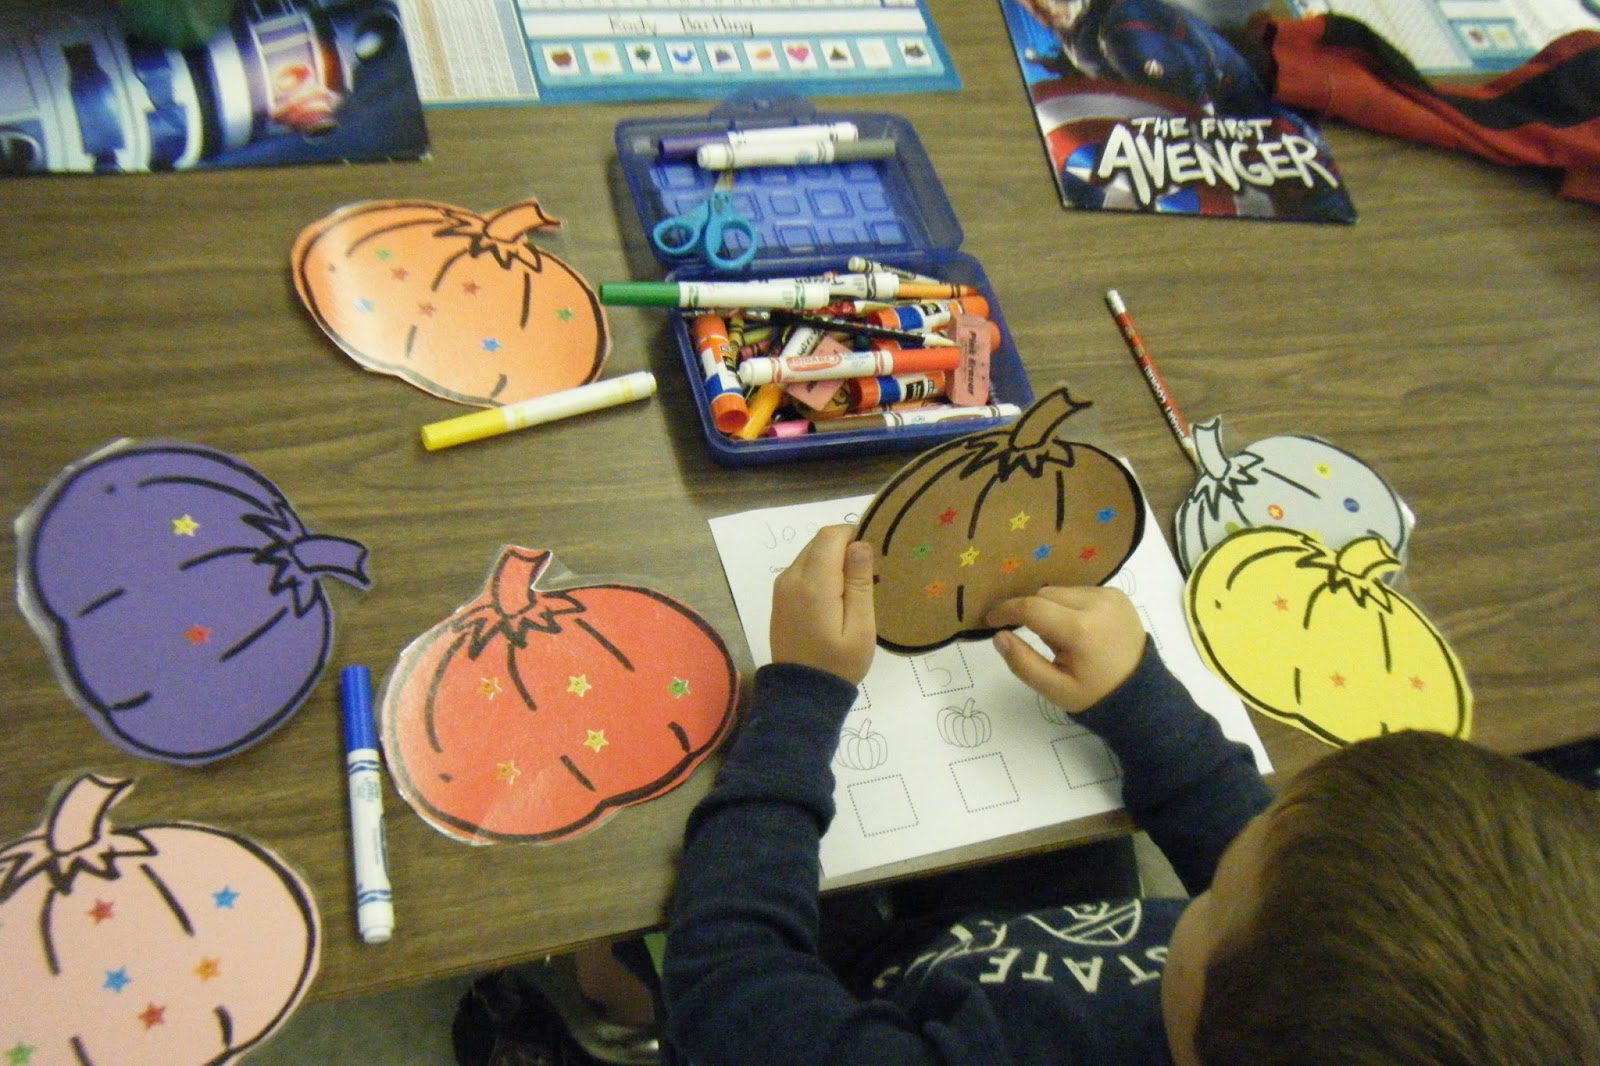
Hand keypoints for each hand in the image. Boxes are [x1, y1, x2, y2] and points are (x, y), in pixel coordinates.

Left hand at [769, 525, 875, 684]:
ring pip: (809, 554)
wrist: (801, 694)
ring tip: (852, 588)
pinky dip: (819, 573)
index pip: (831, 536)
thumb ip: (859, 583)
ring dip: (831, 560)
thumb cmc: (838, 664)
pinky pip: (801, 571)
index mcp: (814, 584)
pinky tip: (834, 597)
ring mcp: (782, 589)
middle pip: (819, 542)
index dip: (853, 535)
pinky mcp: (780, 599)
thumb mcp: (860, 627)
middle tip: (866, 574)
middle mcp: (792, 579)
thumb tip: (859, 544)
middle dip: (844, 548)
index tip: (873, 555)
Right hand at [985, 586, 1144, 713]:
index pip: (1031, 607)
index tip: (991, 620)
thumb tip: (998, 635)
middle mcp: (1096, 604)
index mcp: (1080, 629)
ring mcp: (1110, 596)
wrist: (1141, 693)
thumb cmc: (1094, 694)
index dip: (1006, 610)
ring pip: (1061, 591)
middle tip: (1046, 644)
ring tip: (1067, 638)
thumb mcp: (1053, 689)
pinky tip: (1083, 630)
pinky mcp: (1118, 595)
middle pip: (1045, 595)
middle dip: (1035, 614)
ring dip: (1053, 609)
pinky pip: (1079, 591)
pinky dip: (1071, 606)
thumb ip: (1022, 662)